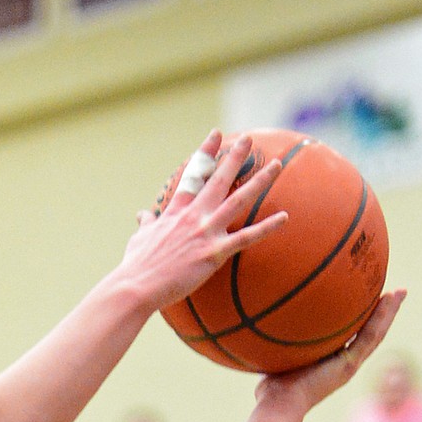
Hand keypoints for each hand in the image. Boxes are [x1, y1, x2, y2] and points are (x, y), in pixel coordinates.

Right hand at [117, 132, 286, 313]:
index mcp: (175, 211)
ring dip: (260, 182)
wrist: (136, 286)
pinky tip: (285, 218)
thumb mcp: (139, 239)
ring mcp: (205, 232)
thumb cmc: (136, 266)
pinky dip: (267, 228)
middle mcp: (193, 215)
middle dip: (234, 157)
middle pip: (218, 179)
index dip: (206, 152)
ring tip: (277, 165)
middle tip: (248, 140)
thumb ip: (146, 224)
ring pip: (239, 200)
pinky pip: (246, 238)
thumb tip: (141, 214)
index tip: (217, 134)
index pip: (193, 175)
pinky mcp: (214, 253)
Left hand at [254, 291, 404, 418]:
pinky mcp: (349, 365)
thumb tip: (266, 320)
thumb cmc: (272, 388)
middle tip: (394, 294)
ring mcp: (349, 365)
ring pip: (375, 334)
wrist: (279, 405)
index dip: (362, 319)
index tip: (370, 300)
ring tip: (400, 292)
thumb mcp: (279, 356)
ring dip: (388, 313)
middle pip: (369, 334)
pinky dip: (381, 318)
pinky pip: (369, 337)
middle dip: (382, 313)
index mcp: (331, 362)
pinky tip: (389, 300)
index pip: (352, 336)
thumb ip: (280, 341)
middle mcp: (343, 363)